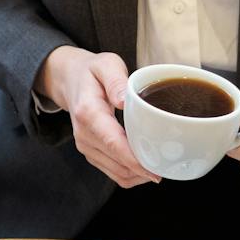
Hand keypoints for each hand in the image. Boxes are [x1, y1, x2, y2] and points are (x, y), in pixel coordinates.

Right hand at [38, 45, 157, 187]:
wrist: (70, 80)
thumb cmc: (91, 73)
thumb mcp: (106, 64)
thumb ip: (116, 80)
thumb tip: (124, 101)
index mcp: (88, 113)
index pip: (112, 143)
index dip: (135, 160)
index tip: (155, 169)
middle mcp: (84, 134)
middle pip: (118, 163)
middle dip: (143, 170)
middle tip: (168, 166)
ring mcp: (86, 146)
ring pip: (117, 173)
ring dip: (139, 175)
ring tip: (160, 166)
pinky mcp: (91, 153)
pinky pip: (114, 173)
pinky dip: (132, 174)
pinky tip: (146, 165)